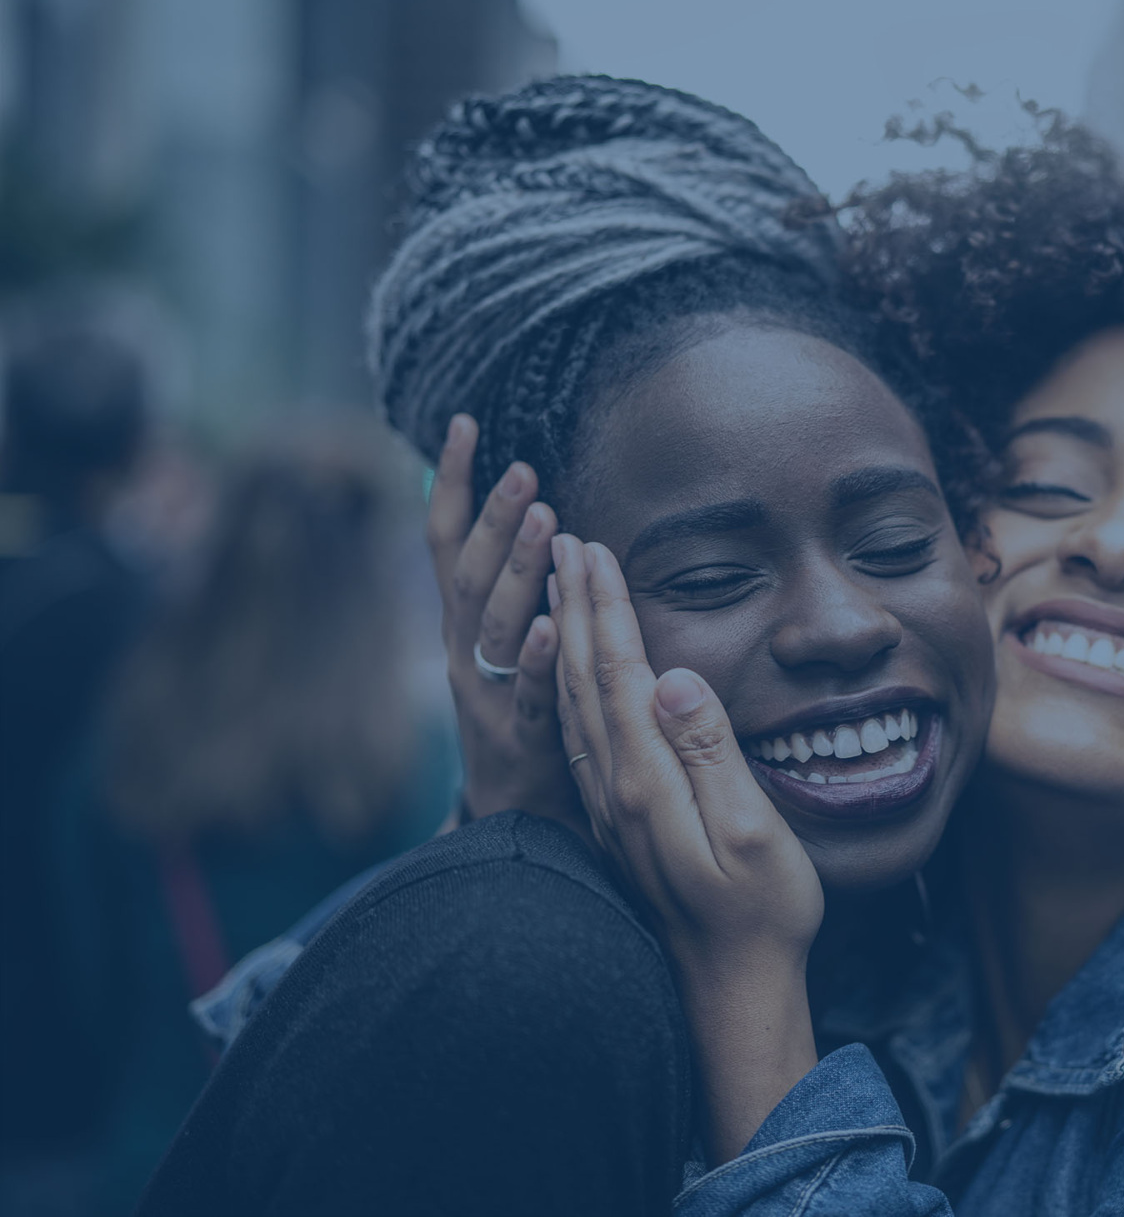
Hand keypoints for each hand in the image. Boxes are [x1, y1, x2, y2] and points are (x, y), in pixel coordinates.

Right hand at [427, 415, 583, 832]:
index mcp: (462, 626)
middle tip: (524, 468)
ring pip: (497, 626)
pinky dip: (539, 658)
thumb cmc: (522, 714)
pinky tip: (557, 625)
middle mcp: (464, 654)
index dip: (451, 483)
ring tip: (545, 518)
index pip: (446, 543)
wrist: (515, 819)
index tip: (464, 423)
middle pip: (470, 577)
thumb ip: (511, 586)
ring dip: (519, 569)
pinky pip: (529, 694)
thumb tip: (528, 510)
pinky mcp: (522, 740)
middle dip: (493, 518)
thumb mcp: (505, 645)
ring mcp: (487, 698)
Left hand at [550, 534, 822, 1159]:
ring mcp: (610, 808)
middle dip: (575, 603)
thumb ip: (711, 752)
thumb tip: (674, 677)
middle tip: (563, 539)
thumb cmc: (761, 913)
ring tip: (558, 586)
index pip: (620, 672)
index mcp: (648, 780)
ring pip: (574, 704)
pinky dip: (570, 685)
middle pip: (585, 677)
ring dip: (565, 637)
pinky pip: (580, 736)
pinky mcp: (616, 823)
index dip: (607, 606)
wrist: (729, 991)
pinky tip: (572, 671)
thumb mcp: (753, 831)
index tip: (595, 546)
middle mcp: (615, 788)